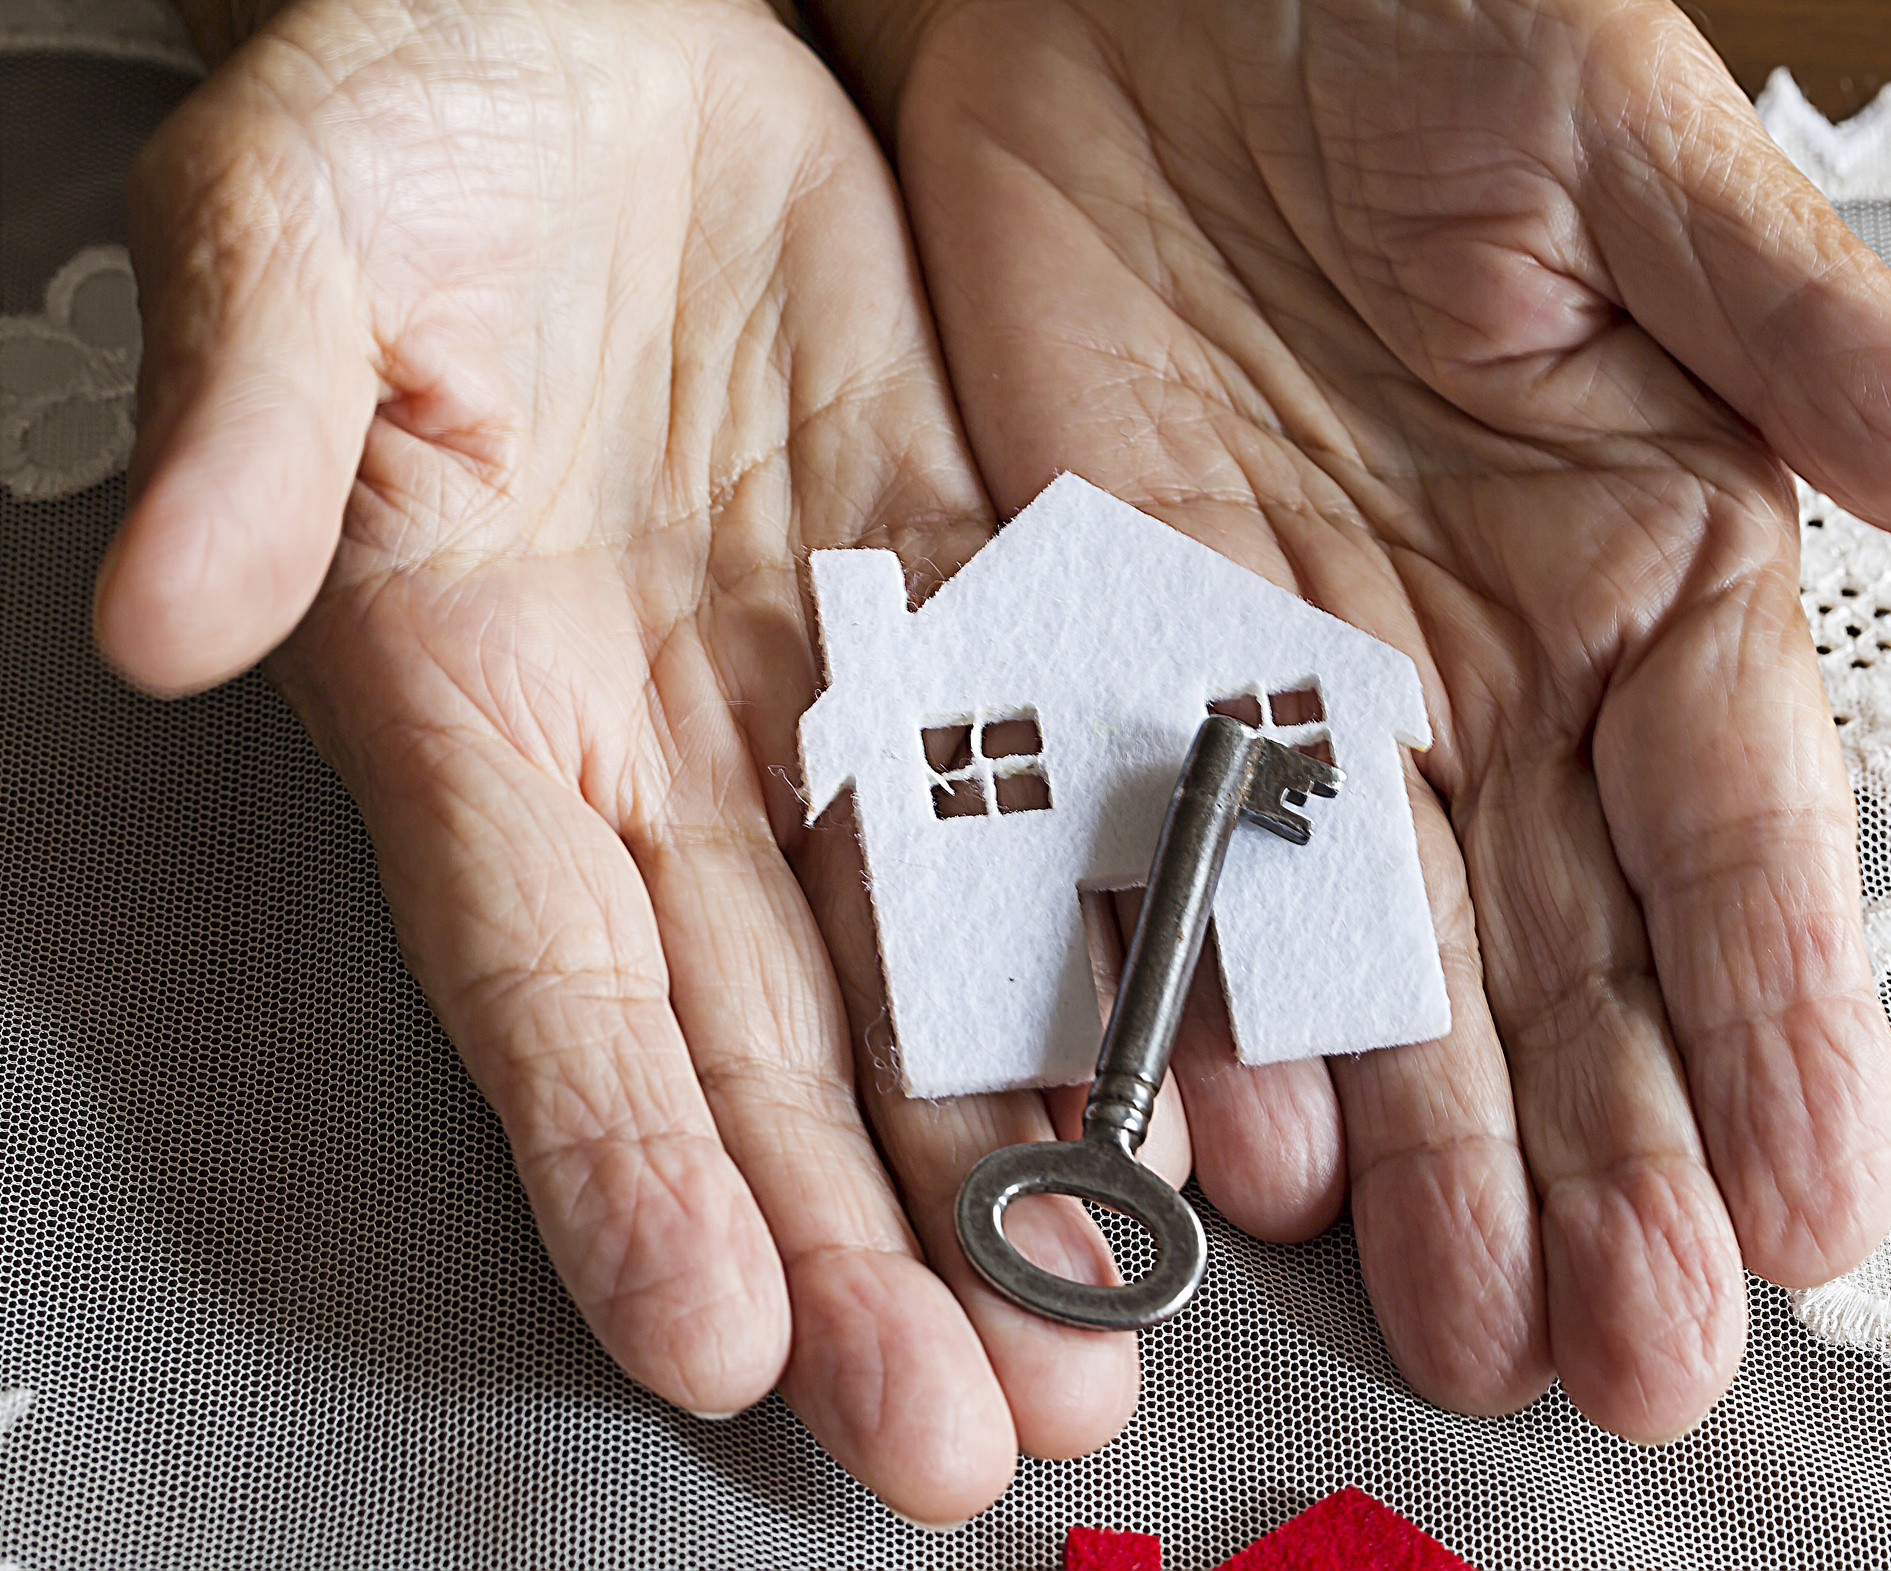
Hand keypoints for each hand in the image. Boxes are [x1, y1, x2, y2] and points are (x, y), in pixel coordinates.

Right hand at [102, 0, 1191, 1520]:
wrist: (616, 13)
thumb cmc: (420, 101)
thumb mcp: (301, 218)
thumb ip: (252, 413)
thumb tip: (164, 605)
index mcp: (476, 683)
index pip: (546, 969)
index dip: (623, 1158)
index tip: (713, 1337)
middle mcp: (660, 735)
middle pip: (762, 1037)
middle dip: (858, 1246)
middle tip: (964, 1436)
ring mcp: (824, 688)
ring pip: (926, 971)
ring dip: (1007, 1160)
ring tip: (1095, 1341)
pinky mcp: (967, 602)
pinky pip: (1056, 801)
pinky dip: (1123, 944)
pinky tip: (1198, 1088)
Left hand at [814, 0, 1890, 1437]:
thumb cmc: (1421, 15)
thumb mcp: (1624, 147)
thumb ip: (1795, 326)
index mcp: (1651, 556)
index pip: (1737, 819)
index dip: (1776, 1011)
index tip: (1812, 1203)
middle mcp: (1493, 664)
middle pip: (1566, 945)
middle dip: (1607, 1154)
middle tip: (1636, 1357)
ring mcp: (1302, 686)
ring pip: (1375, 958)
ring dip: (1424, 1145)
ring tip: (1460, 1322)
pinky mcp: (1121, 662)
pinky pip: (1161, 862)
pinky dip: (1190, 1004)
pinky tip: (1231, 1150)